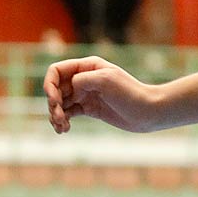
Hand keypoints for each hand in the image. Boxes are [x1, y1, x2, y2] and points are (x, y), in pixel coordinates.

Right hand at [44, 56, 161, 134]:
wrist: (148, 112)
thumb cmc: (130, 93)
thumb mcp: (105, 80)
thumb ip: (82, 79)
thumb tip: (68, 87)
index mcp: (87, 66)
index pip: (56, 71)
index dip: (49, 85)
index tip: (54, 101)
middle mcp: (84, 78)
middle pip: (55, 89)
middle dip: (53, 104)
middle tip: (59, 117)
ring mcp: (85, 94)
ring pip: (60, 103)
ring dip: (55, 115)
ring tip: (62, 127)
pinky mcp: (89, 109)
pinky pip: (68, 113)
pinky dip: (62, 121)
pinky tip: (64, 129)